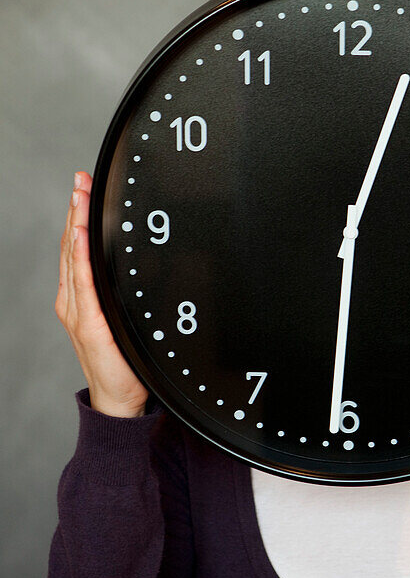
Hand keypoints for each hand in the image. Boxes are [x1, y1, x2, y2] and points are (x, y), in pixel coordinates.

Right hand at [55, 171, 149, 417]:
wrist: (120, 397)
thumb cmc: (126, 359)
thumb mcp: (131, 315)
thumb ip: (136, 289)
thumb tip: (169, 261)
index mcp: (82, 296)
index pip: (78, 247)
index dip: (80, 215)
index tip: (84, 186)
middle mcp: (73, 299)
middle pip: (71, 245)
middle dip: (76, 210)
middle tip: (81, 180)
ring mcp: (77, 311)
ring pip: (73, 258)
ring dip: (77, 224)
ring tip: (79, 196)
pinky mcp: (87, 324)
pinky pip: (82, 284)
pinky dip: (81, 258)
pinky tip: (82, 238)